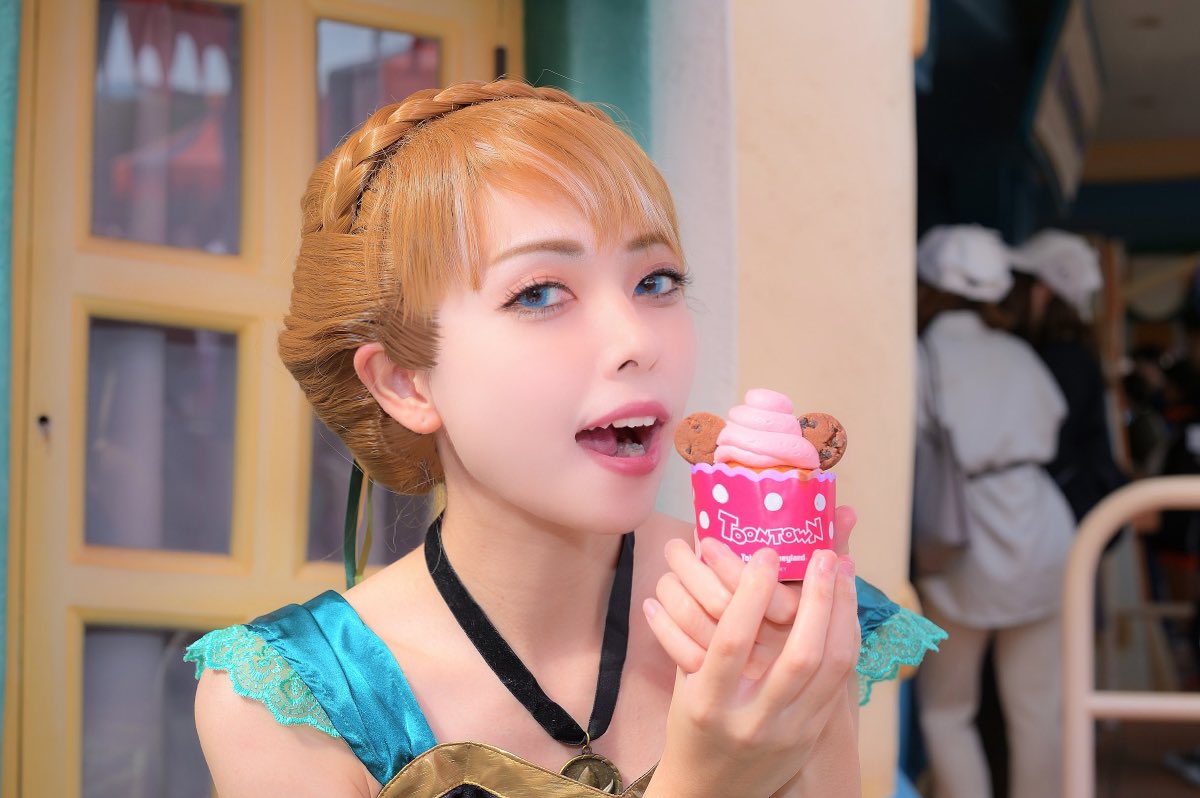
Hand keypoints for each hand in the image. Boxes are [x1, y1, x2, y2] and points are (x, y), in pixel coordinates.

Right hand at [643, 537, 860, 797]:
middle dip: (817, 598)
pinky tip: (844, 607)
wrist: (709, 791)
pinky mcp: (812, 736)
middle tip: (822, 555)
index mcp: (708, 703)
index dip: (752, 593)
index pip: (732, 641)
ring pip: (832, 667)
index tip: (765, 555)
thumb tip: (707, 554)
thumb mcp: (686, 680)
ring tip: (842, 569)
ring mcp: (789, 733)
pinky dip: (846, 637)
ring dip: (842, 611)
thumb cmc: (693, 723)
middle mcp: (752, 721)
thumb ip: (704, 628)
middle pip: (800, 655)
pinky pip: (840, 680)